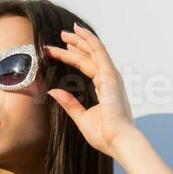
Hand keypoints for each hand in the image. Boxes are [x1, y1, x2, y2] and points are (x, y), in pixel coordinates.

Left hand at [44, 22, 137, 157]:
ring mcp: (111, 76)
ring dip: (80, 39)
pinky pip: (98, 52)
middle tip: (62, 37)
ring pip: (93, 50)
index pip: (86, 66)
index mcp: (105, 88)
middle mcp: (109, 79)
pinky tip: (79, 32)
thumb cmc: (105, 135)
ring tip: (66, 32)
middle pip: (89, 56)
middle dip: (76, 45)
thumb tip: (54, 91)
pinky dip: (89, 40)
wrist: (118, 141)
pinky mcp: (110, 76)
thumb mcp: (81, 117)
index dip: (72, 57)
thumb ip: (69, 103)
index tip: (60, 50)